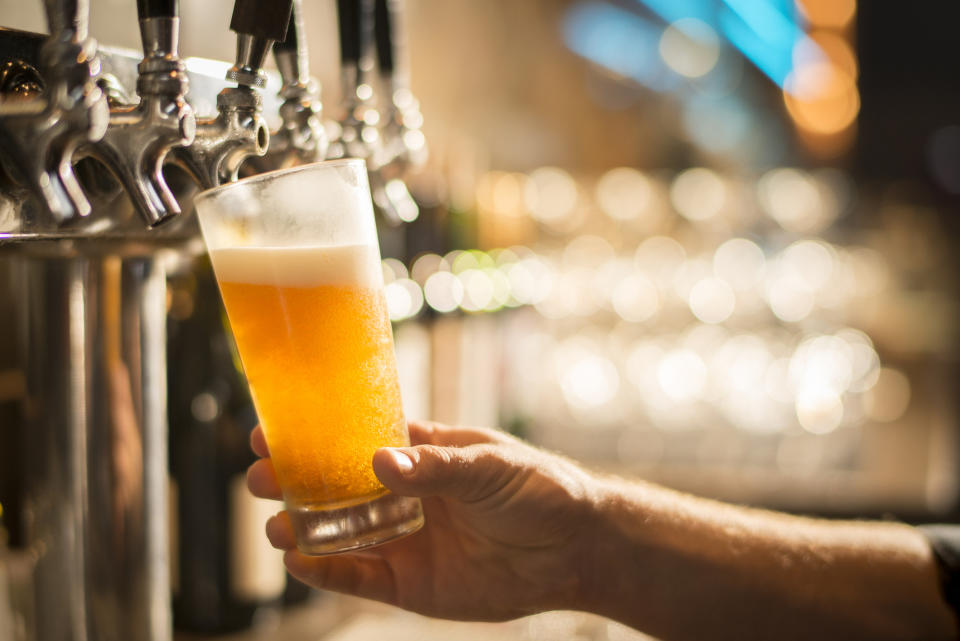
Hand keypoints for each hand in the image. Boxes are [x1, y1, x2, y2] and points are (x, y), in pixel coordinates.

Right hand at [246, 420, 597, 620]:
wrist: (574, 548)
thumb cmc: (538, 488)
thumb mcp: (489, 466)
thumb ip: (436, 467)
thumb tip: (380, 462)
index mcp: (421, 454)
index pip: (355, 439)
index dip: (314, 434)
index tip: (271, 428)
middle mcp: (403, 495)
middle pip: (334, 487)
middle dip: (293, 481)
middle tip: (257, 476)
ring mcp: (403, 539)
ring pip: (338, 533)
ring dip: (301, 527)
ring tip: (275, 523)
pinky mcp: (410, 582)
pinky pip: (359, 576)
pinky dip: (327, 570)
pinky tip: (300, 560)